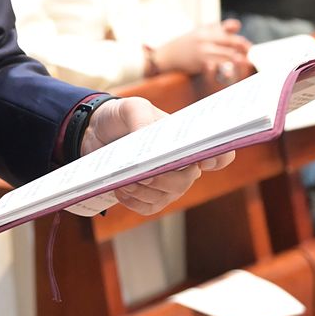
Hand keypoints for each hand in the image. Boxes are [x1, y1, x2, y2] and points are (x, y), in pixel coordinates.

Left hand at [80, 97, 234, 215]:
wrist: (95, 133)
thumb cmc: (121, 118)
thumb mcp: (130, 107)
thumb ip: (141, 117)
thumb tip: (148, 141)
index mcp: (185, 141)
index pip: (219, 154)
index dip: (219, 159)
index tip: (201, 161)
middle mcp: (183, 165)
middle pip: (187, 179)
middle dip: (163, 178)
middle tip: (141, 173)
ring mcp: (168, 183)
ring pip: (167, 196)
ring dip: (144, 191)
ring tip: (123, 179)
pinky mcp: (149, 196)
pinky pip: (150, 208)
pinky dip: (134, 202)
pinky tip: (120, 189)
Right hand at [152, 20, 250, 79]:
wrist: (167, 56)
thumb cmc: (186, 44)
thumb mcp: (200, 31)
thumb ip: (219, 28)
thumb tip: (238, 25)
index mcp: (207, 30)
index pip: (231, 32)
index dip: (242, 41)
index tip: (248, 47)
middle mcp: (206, 38)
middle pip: (233, 42)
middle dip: (244, 50)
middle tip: (250, 57)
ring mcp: (204, 50)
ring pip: (229, 54)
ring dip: (240, 60)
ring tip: (245, 64)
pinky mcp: (201, 62)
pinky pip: (220, 65)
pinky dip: (229, 67)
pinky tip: (233, 70)